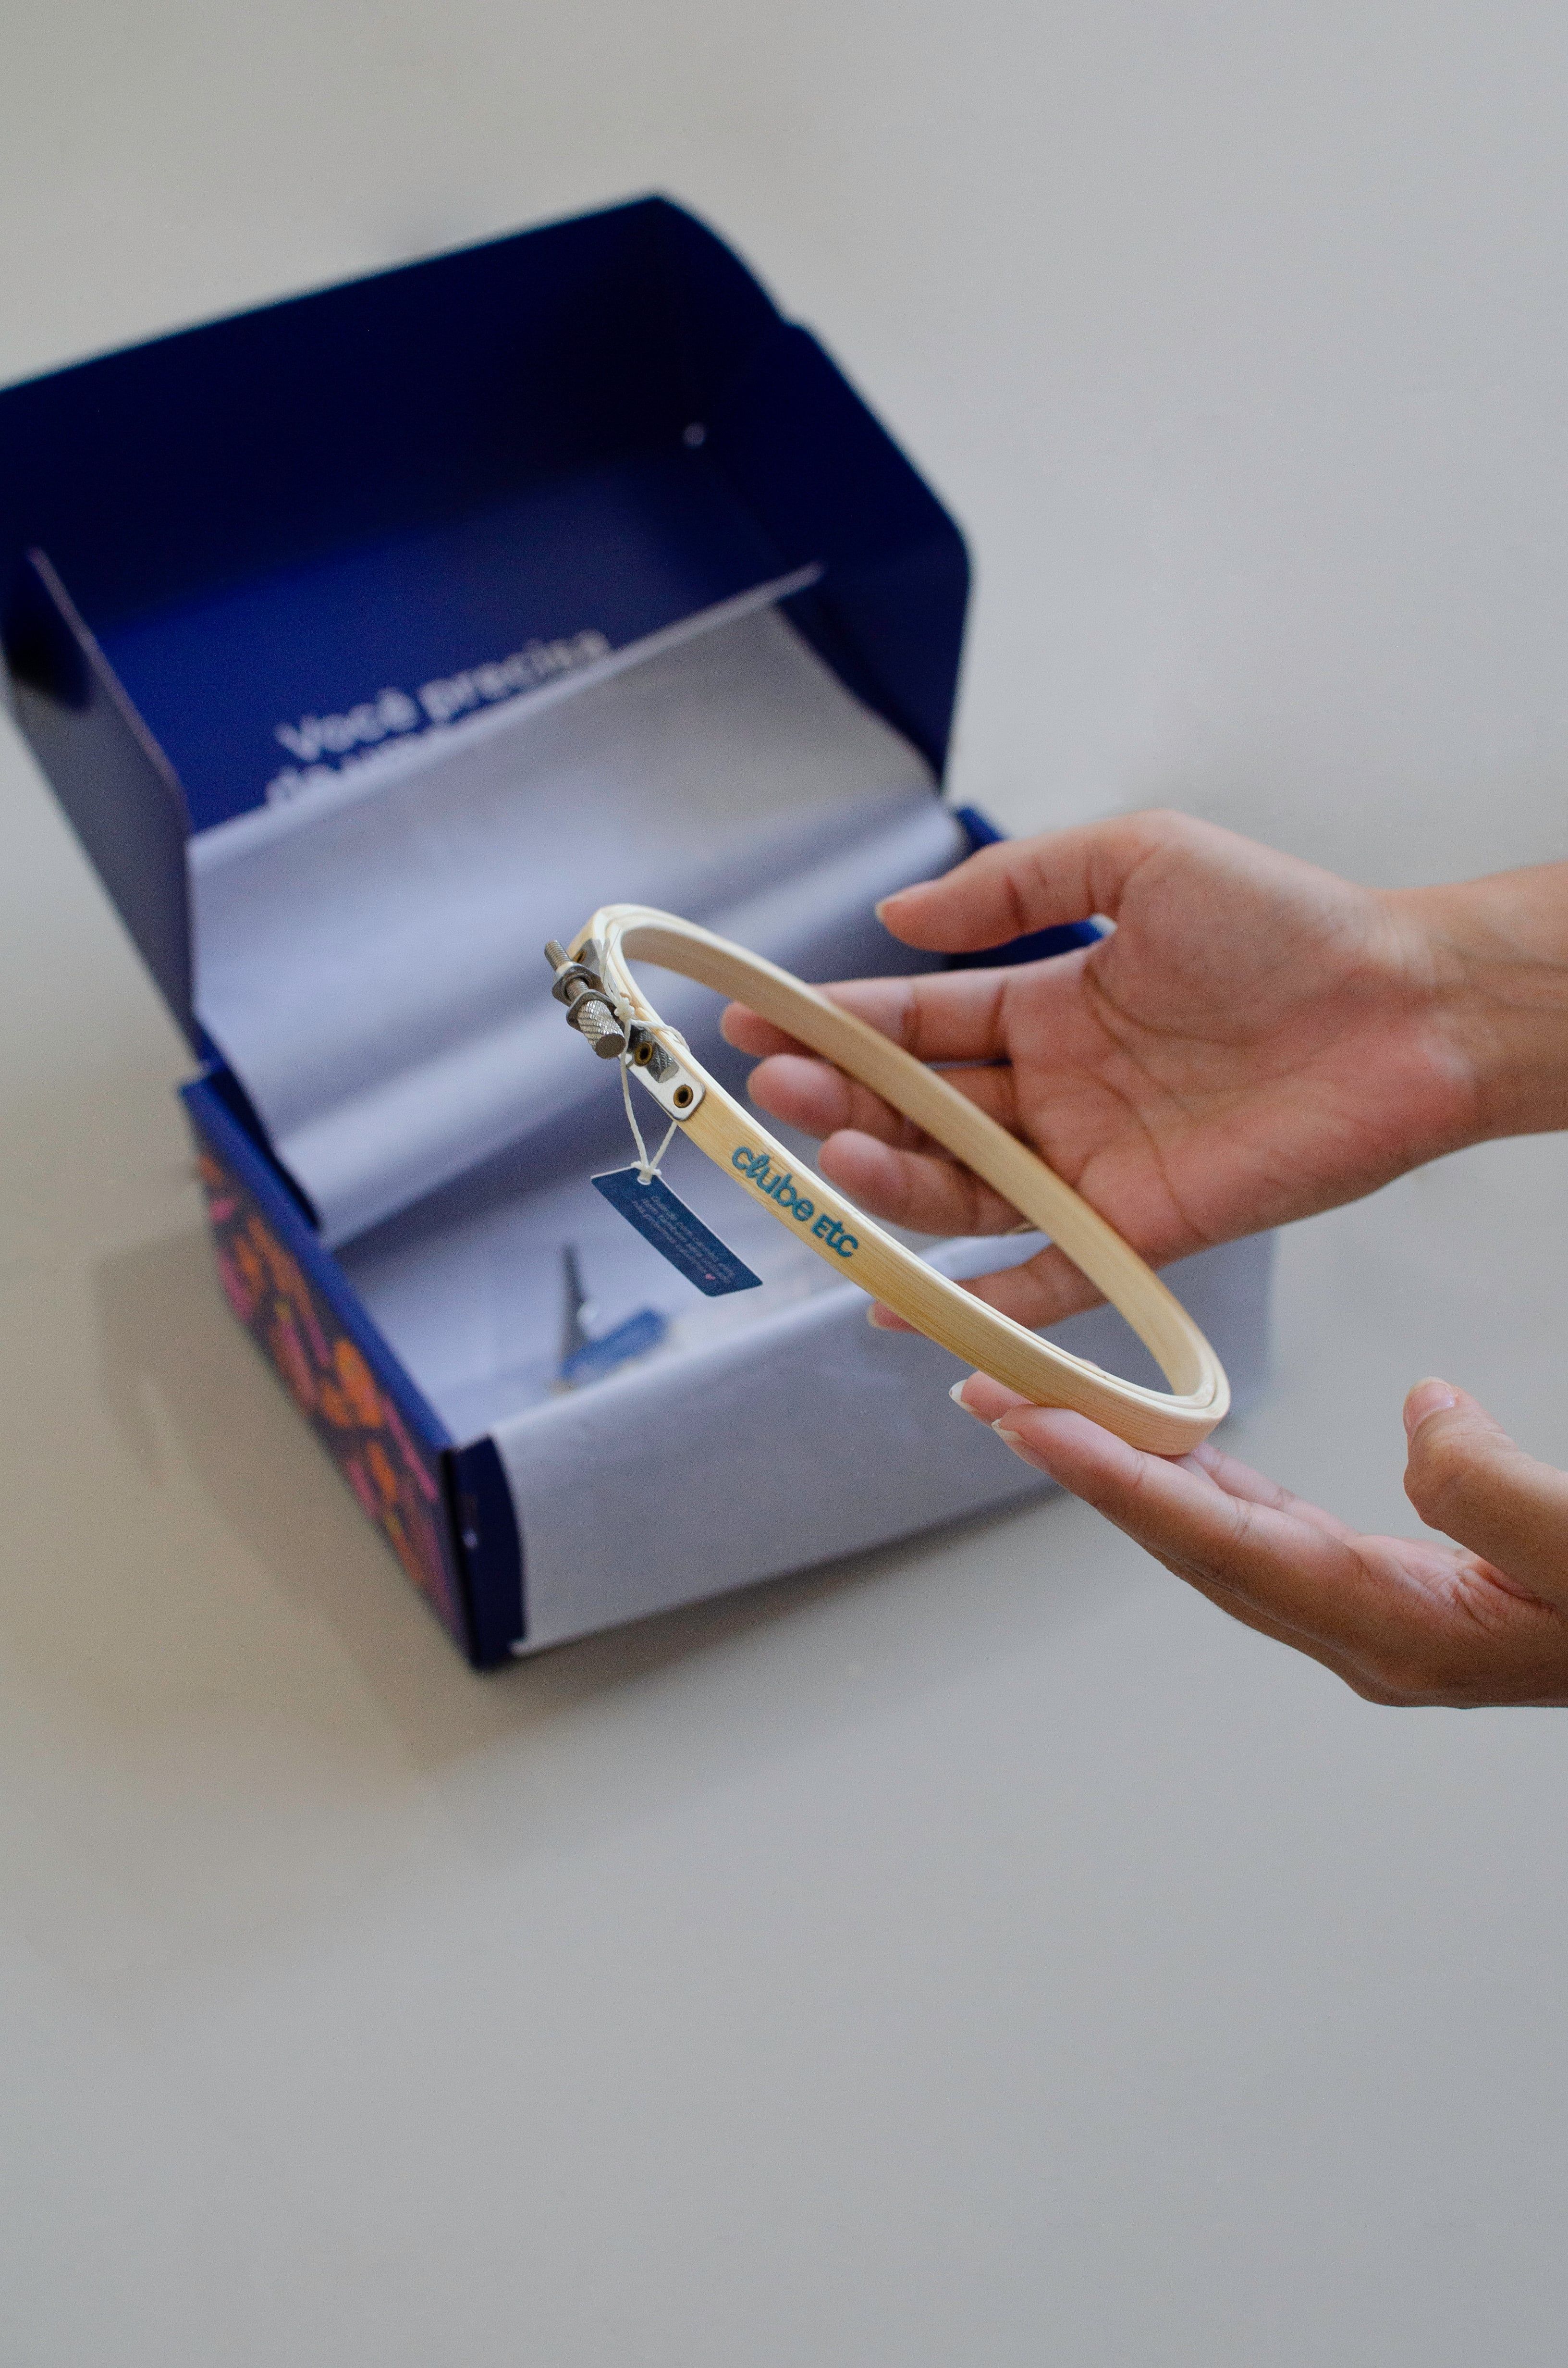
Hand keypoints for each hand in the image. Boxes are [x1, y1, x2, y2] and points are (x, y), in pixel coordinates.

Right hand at [721, 811, 1567, 1328]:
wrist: (1407, 1005)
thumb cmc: (1288, 923)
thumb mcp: (1139, 857)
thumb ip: (1016, 887)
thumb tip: (897, 917)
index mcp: (1047, 1005)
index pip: (913, 1024)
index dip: (829, 1026)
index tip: (751, 1024)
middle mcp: (1055, 1092)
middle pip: (919, 1113)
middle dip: (838, 1107)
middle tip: (775, 1097)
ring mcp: (1090, 1165)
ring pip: (960, 1191)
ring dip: (886, 1184)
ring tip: (830, 1162)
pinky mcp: (1140, 1229)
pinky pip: (1043, 1277)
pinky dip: (975, 1304)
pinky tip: (898, 1307)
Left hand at [950, 1374, 1567, 1703]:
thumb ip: (1494, 1486)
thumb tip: (1418, 1411)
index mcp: (1399, 1630)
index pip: (1224, 1543)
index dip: (1121, 1480)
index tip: (1031, 1424)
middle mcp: (1366, 1637)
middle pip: (1195, 1545)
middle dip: (1088, 1470)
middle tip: (991, 1399)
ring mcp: (1380, 1624)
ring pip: (1224, 1542)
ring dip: (1138, 1478)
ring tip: (1053, 1415)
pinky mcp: (1401, 1597)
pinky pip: (1274, 1535)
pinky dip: (1214, 1489)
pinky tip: (1187, 1455)